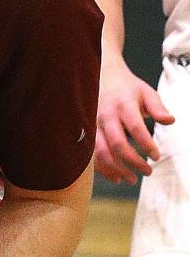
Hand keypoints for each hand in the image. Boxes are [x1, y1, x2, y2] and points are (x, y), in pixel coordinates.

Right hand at [96, 56, 173, 183]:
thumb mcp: (145, 92)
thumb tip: (170, 121)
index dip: (146, 144)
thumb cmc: (128, 88)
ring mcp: (93, 125)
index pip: (135, 126)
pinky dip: (103, 169)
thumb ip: (157, 107)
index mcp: (122, 103)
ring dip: (117, 169)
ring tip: (133, 179)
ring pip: (102, 152)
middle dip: (133, 161)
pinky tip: (117, 177)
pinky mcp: (87, 133)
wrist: (102, 77)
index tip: (157, 156)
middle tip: (148, 171)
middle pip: (117, 143)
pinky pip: (92, 155)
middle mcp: (105, 115)